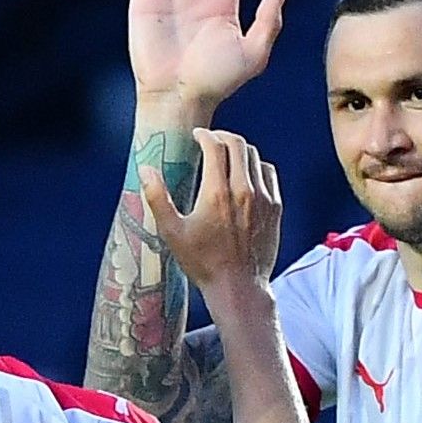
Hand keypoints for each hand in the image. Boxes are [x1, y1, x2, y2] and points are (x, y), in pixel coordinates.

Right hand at [140, 127, 282, 307]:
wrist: (239, 287)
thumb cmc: (203, 263)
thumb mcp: (173, 233)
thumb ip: (157, 198)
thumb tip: (146, 169)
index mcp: (216, 193)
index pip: (215, 146)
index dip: (204, 135)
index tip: (197, 136)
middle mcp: (243, 190)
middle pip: (238, 144)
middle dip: (222, 137)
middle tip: (211, 141)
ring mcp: (263, 198)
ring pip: (255, 157)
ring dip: (239, 151)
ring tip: (226, 157)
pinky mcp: (275, 208)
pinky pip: (269, 174)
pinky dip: (257, 167)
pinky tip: (246, 175)